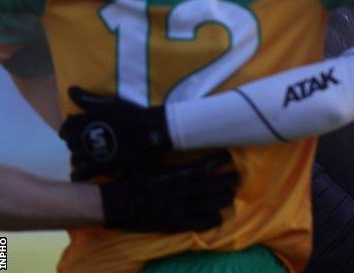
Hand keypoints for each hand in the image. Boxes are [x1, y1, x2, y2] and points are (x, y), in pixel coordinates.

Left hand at [59, 87, 170, 180]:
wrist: (150, 130)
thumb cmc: (131, 114)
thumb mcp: (109, 102)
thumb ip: (87, 98)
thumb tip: (69, 89)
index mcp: (86, 120)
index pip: (67, 126)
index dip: (67, 129)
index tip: (71, 131)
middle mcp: (85, 136)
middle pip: (70, 142)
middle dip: (74, 143)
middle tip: (83, 143)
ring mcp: (93, 152)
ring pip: (74, 158)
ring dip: (77, 157)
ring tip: (84, 157)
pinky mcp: (102, 165)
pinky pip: (82, 174)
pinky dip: (78, 175)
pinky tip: (78, 174)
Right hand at [100, 152, 238, 232]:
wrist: (116, 204)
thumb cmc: (134, 179)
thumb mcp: (149, 160)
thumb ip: (163, 149)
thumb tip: (166, 129)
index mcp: (177, 173)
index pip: (207, 165)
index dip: (221, 160)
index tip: (228, 157)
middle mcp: (182, 190)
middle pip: (215, 185)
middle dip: (229, 180)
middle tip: (236, 177)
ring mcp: (181, 208)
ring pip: (212, 204)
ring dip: (224, 198)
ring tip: (229, 194)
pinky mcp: (176, 223)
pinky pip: (200, 223)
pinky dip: (212, 219)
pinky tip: (217, 215)